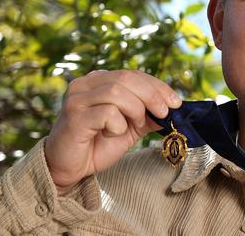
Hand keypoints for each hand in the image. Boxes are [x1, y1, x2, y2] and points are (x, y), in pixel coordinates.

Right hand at [44, 70, 181, 194]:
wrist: (68, 168)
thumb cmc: (97, 144)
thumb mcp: (130, 127)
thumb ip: (148, 115)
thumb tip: (174, 109)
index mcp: (98, 80)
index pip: (133, 74)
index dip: (157, 86)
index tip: (176, 102)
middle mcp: (85, 84)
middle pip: (126, 78)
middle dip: (152, 95)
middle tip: (165, 113)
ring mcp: (77, 99)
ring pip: (117, 92)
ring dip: (135, 110)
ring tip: (135, 126)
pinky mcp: (74, 117)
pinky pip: (107, 113)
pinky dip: (118, 125)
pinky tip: (112, 134)